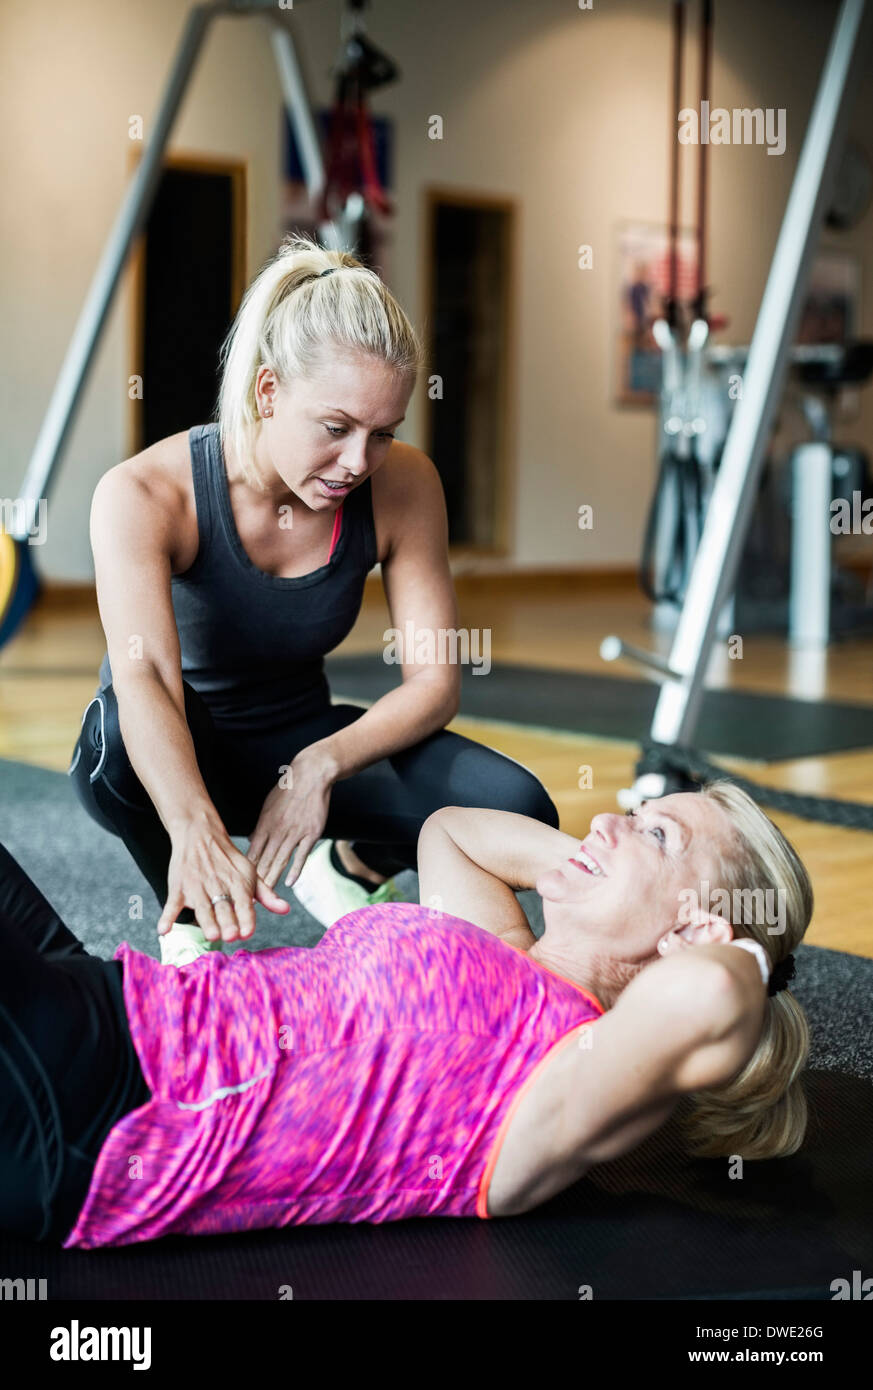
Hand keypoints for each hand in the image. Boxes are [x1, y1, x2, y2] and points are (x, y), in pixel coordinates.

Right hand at [158, 809, 289, 942]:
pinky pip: (172, 903)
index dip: (246, 917)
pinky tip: (164, 929)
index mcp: (238, 883)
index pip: (244, 903)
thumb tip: (285, 910)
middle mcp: (218, 886)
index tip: (247, 932)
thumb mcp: (250, 873)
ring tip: (211, 934)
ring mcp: (197, 887)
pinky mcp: (179, 888)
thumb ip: (266, 895)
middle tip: (230, 936)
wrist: (199, 834)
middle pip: (223, 907)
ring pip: (201, 907)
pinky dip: (167, 916)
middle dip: (227, 922)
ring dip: (206, 921)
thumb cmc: (228, 860)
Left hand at [247, 747, 335, 888]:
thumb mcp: (268, 805)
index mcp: (265, 824)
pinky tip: (290, 883)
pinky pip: (301, 855)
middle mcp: (277, 831)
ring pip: (281, 860)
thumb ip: (260, 825)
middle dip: (256, 881)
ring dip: (272, 879)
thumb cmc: (288, 790)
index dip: (246, 870)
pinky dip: (295, 870)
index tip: (240, 884)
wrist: (310, 776)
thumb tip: (252, 839)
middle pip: (265, 860)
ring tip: (267, 896)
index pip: (253, 852)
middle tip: (250, 898)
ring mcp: (294, 833)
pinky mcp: (311, 834)